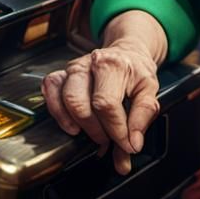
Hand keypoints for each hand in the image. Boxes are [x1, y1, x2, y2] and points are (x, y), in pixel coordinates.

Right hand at [42, 40, 160, 175]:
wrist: (127, 53)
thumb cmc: (136, 71)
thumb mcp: (149, 89)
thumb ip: (144, 116)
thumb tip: (134, 143)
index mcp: (114, 65)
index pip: (106, 105)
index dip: (116, 131)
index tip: (126, 145)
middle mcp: (90, 63)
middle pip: (80, 105)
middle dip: (95, 131)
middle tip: (108, 140)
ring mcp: (73, 68)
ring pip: (64, 100)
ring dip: (76, 124)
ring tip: (92, 133)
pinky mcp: (62, 73)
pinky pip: (50, 90)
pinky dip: (57, 110)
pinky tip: (72, 122)